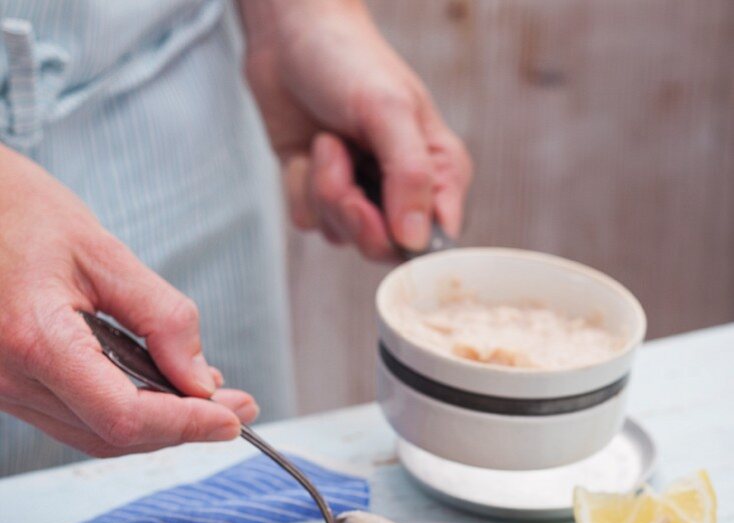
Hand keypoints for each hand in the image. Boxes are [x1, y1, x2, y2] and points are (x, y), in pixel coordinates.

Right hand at [0, 147, 257, 457]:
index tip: (232, 419)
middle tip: (238, 410)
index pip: (124, 415)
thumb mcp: (101, 250)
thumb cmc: (14, 211)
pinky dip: (125, 414)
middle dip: (184, 428)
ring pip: (96, 436)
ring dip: (159, 426)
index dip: (186, 425)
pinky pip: (76, 420)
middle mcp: (12, 378)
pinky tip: (160, 390)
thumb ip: (160, 317)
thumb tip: (201, 378)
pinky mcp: (8, 389)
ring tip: (209, 399)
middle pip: (115, 436)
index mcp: (35, 338)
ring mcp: (5, 390)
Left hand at [242, 0, 471, 259]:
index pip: (439, 240)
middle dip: (355, 212)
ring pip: (342, 236)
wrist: (288, 35)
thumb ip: (410, 176)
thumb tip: (416, 241)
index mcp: (440, 173)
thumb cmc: (348, 58)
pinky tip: (306, 150)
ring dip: (323, 190)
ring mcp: (362, 196)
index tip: (380, 210)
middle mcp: (404, 192)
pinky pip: (309, 222)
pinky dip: (299, 186)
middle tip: (342, 162)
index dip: (408, 241)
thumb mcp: (389, 111)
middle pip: (385, 249)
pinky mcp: (322, 195)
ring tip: (327, 141)